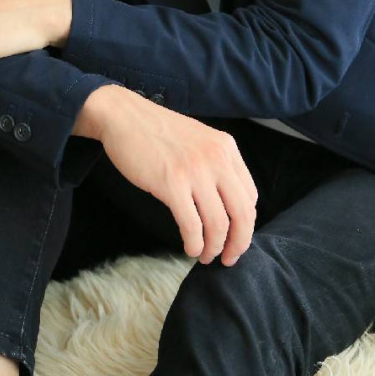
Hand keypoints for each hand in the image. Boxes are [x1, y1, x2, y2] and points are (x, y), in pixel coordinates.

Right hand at [76, 85, 258, 266]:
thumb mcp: (199, 140)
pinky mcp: (172, 183)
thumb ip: (216, 164)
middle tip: (228, 258)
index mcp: (226, 147)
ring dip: (214, 247)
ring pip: (218, 223)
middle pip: (242, 213)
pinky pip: (192, 224)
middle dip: (238, 243)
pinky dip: (194, 243)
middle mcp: (217, 158)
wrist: (124, 116)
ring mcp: (195, 170)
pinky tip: (189, 248)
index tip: (236, 238)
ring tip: (204, 256)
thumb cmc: (157, 132)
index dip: (246, 225)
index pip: (250, 196)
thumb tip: (226, 204)